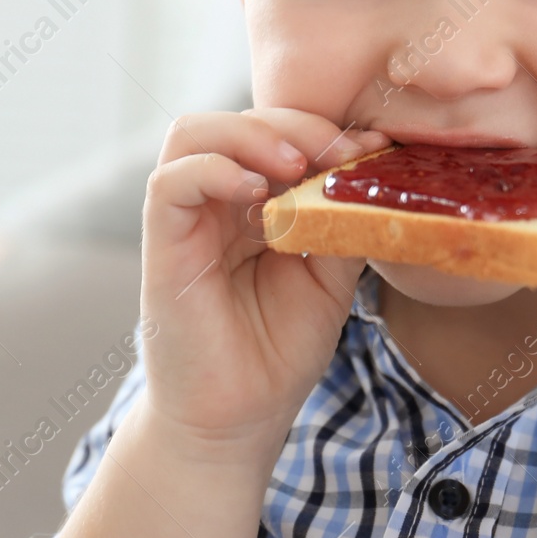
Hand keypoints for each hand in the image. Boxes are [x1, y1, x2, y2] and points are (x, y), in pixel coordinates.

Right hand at [139, 109, 387, 462]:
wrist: (240, 419)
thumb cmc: (279, 349)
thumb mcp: (331, 274)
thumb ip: (341, 217)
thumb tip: (374, 159)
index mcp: (257, 199)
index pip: (279, 130)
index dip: (324, 127)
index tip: (374, 144)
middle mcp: (217, 199)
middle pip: (240, 119)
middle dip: (295, 123)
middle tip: (339, 150)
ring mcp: (187, 218)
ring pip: (194, 133)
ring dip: (251, 134)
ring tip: (297, 164)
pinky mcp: (162, 245)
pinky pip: (170, 183)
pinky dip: (213, 170)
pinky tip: (256, 193)